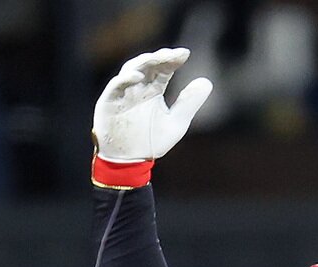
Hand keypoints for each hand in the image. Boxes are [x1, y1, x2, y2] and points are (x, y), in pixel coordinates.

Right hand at [93, 48, 211, 164]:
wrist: (129, 162)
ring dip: (144, 63)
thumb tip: (207, 82)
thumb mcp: (176, 123)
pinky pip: (116, 86)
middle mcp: (138, 87)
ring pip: (131, 69)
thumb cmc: (152, 142)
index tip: (185, 54)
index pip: (164, 69)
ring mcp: (123, 92)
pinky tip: (138, 76)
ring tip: (158, 58)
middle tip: (173, 54)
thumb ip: (189, 103)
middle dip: (160, 57)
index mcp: (154, 89)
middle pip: (148, 65)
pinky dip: (125, 79)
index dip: (172, 59)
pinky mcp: (109, 101)